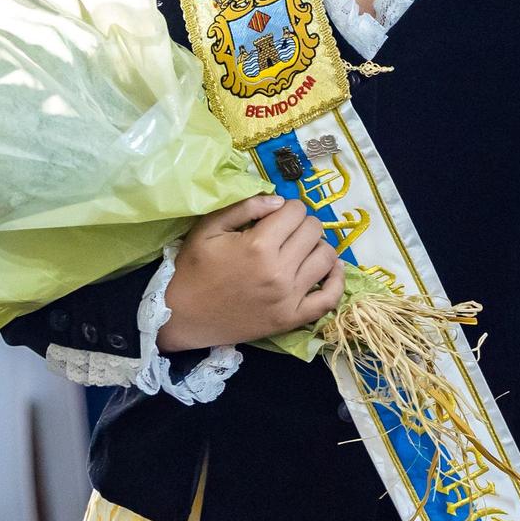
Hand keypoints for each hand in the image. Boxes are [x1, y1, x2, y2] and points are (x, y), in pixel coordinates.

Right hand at [158, 195, 343, 351]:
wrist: (183, 317)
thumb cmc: (193, 270)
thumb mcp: (209, 228)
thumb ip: (245, 208)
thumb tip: (279, 201)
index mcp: (259, 245)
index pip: (295, 211)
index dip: (287, 208)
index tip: (276, 216)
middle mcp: (279, 271)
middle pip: (314, 230)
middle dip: (302, 224)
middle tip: (286, 232)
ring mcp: (289, 297)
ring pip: (326, 257)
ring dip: (317, 246)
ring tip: (301, 248)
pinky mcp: (292, 319)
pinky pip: (330, 299)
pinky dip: (336, 281)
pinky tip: (331, 269)